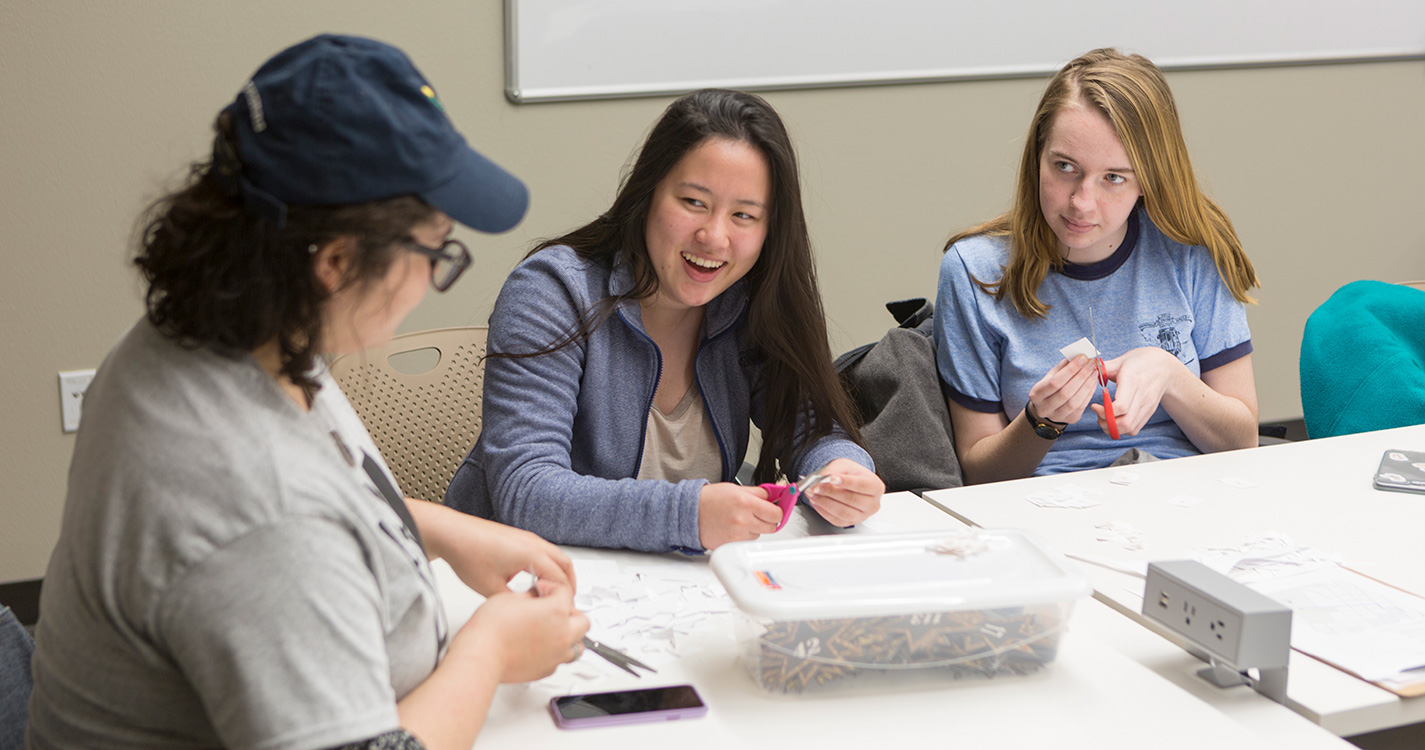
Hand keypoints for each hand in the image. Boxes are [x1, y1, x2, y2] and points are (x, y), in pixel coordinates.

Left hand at [429, 510, 575, 596]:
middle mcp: (533, 543)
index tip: (561, 610)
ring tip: (553, 592)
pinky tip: (537, 578)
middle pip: (565, 564)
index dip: (564, 598)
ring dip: (559, 573)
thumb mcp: (491, 588)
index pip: (560, 580)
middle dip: (569, 585)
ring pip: (555, 556)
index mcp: (531, 555)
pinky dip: (548, 565)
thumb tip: (525, 610)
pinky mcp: (519, 536)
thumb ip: (514, 602)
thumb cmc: (468, 554)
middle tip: (566, 602)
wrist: (452, 534)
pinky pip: (543, 551)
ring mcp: (527, 537)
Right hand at [451, 581, 588, 683]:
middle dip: (570, 612)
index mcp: (556, 611)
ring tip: (554, 630)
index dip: (550, 587)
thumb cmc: (491, 629)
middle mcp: (562, 634)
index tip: (541, 589)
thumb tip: (534, 597)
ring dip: (570, 636)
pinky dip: (556, 652)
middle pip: (582, 621)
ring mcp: (556, 655)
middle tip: (554, 609)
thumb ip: (530, 596)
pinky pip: (561, 660)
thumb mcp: (511, 598)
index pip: (564, 592)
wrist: (481, 655)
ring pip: (578, 646)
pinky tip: (542, 646)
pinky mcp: (546, 670)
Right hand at [697, 482, 779, 549]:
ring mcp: (738, 534)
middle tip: (760, 513)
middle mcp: (743, 520)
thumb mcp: (736, 489)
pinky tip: (734, 527)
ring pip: (760, 534)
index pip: (776, 513)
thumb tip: (777, 493)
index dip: (778, 510)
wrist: (690, 512)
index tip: (777, 508)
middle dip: (769, 519)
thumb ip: (759, 493)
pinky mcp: (732, 545)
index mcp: (746, 502)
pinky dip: (745, 535)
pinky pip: (747, 541)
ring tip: (740, 519)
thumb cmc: (710, 499)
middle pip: (772, 526)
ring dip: (755, 528)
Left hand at [804, 458, 882, 525]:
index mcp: (875, 486)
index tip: (831, 478)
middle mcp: (872, 504)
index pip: (861, 485)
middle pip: (851, 500)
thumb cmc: (851, 474)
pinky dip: (823, 511)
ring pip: (843, 512)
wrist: (851, 482)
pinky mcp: (851, 523)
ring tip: (813, 493)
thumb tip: (821, 478)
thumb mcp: (844, 465)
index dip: (846, 482)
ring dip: (824, 503)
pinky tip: (816, 501)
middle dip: (830, 492)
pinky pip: (836, 520)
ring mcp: (863, 515)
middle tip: (816, 486)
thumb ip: (834, 470)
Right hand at [1027, 355, 1098, 424]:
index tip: (1082, 358)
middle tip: (1091, 364)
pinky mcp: (1071, 419)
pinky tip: (1093, 382)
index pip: (1054, 382)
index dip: (1070, 370)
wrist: (1049, 406)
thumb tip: (1080, 356)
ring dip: (1087, 385)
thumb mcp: (1052, 375)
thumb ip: (1064, 366)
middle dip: (1081, 376)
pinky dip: (1090, 392)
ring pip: (1075, 402)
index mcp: (1036, 394)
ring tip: (1094, 372)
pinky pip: (1082, 406)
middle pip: (1065, 393)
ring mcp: (1057, 416)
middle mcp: (1044, 408)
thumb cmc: (1051, 386)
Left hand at [1091, 346, 1185, 435]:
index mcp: (1133, 382)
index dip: (1104, 411)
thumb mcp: (1121, 360)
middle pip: (1125, 423)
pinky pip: (1134, 429)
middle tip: (1098, 415)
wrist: (1164, 367)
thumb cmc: (1140, 362)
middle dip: (1106, 423)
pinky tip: (1114, 420)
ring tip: (1104, 418)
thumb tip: (1088, 370)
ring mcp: (1147, 407)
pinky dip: (1121, 430)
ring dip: (1112, 428)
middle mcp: (1142, 397)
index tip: (1095, 406)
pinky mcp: (1148, 413)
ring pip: (1130, 428)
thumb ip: (1104, 367)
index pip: (1121, 406)